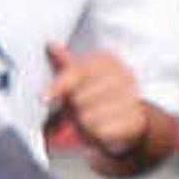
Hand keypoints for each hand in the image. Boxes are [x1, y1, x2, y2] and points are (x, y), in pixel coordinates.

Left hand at [43, 42, 152, 164]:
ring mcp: (132, 96)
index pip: (76, 72)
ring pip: (88, 116)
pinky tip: (100, 128)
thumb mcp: (80, 76)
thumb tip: (51, 45)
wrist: (129, 116)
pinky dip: (95, 134)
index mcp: (107, 60)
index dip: (58, 86)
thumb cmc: (97, 93)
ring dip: (82, 123)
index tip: (43, 98)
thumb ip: (65, 63)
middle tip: (77, 108)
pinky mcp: (134, 118)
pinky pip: (101, 130)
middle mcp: (123, 75)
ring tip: (87, 118)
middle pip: (79, 98)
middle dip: (73, 108)